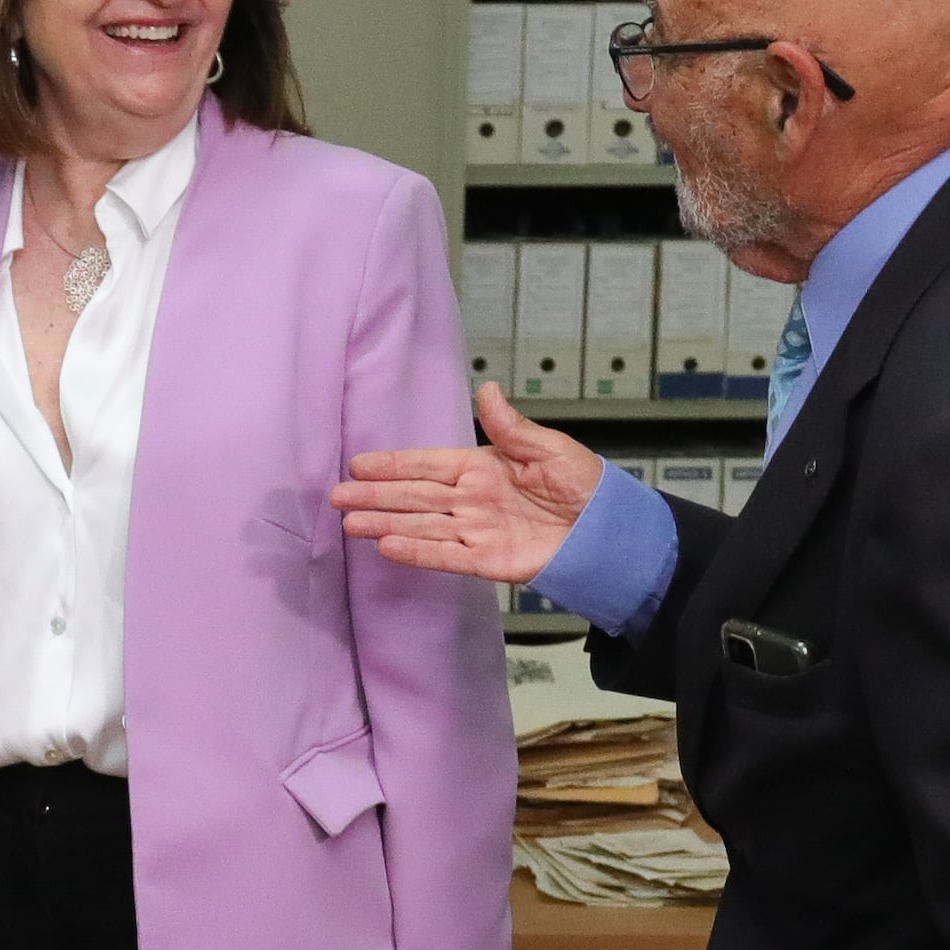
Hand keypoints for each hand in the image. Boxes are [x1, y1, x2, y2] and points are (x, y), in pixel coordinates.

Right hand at [328, 383, 604, 587]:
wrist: (611, 532)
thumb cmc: (587, 487)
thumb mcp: (552, 449)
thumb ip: (512, 427)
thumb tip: (486, 389)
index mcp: (483, 467)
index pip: (429, 464)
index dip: (394, 464)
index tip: (359, 464)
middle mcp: (472, 499)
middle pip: (415, 496)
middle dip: (375, 495)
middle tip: (337, 496)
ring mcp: (476, 531)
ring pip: (421, 526)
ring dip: (385, 524)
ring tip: (350, 523)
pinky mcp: (487, 561)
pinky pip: (446, 555)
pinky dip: (417, 552)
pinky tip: (388, 546)